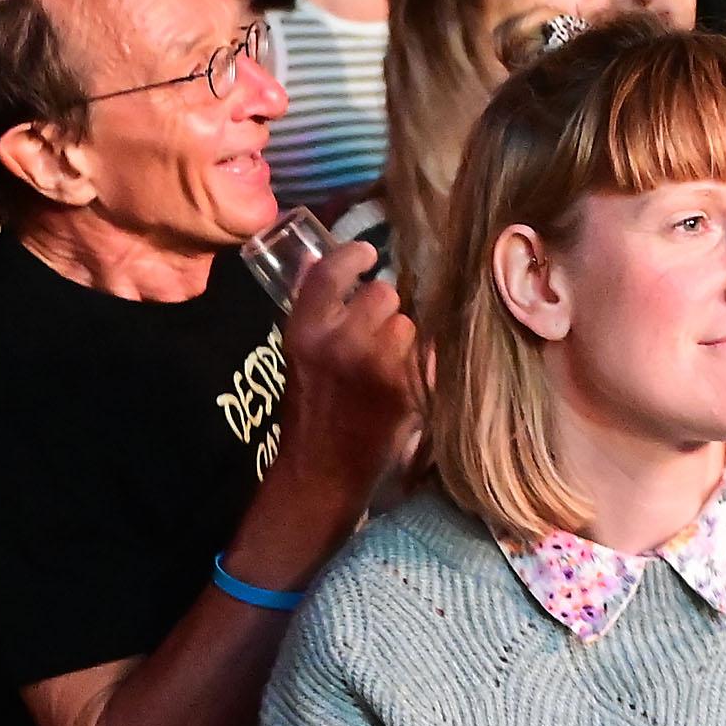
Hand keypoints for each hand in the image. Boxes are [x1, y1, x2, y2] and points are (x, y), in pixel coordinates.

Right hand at [268, 240, 419, 522]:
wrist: (323, 472)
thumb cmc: (311, 409)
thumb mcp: (297, 354)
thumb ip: (311, 307)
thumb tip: (317, 256)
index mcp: (305, 331)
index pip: (330, 271)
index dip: (353, 256)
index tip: (368, 254)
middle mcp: (340, 342)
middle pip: (384, 294)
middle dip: (385, 309)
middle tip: (376, 331)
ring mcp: (377, 366)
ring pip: (410, 325)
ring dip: (405, 339)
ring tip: (389, 365)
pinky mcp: (407, 390)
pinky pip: (429, 356)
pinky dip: (424, 366)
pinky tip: (407, 381)